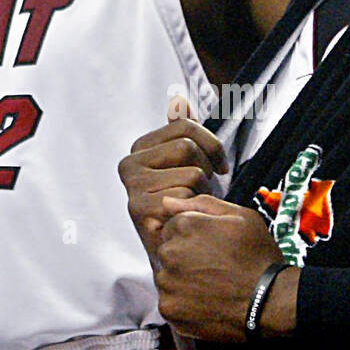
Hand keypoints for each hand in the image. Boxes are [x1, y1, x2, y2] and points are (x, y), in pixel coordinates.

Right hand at [119, 97, 228, 258]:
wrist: (180, 251)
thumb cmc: (188, 206)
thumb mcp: (188, 164)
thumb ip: (181, 131)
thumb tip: (178, 97)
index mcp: (140, 148)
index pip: (183, 125)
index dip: (211, 144)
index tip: (220, 165)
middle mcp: (129, 164)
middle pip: (187, 146)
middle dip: (207, 170)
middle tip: (203, 191)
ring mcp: (131, 187)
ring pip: (191, 173)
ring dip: (203, 193)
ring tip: (195, 207)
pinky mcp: (139, 209)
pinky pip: (186, 195)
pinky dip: (195, 208)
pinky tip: (189, 219)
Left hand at [156, 195, 293, 343]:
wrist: (268, 301)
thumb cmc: (257, 257)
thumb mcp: (240, 217)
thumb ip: (201, 204)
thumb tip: (167, 201)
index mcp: (184, 226)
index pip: (173, 226)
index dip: (193, 237)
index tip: (212, 248)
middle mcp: (168, 252)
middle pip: (167, 251)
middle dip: (184, 256)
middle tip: (213, 267)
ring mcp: (166, 282)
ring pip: (166, 276)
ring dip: (181, 279)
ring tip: (211, 285)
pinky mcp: (169, 308)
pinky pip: (169, 301)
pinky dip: (183, 302)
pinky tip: (205, 301)